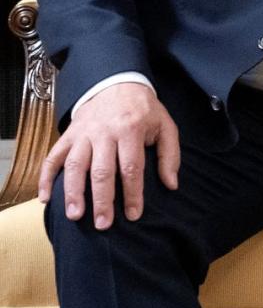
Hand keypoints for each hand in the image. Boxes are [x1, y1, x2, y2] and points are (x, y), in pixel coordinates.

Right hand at [38, 82, 180, 228]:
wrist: (117, 83)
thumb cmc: (144, 110)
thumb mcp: (166, 126)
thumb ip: (170, 155)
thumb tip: (171, 184)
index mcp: (131, 130)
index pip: (131, 167)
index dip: (132, 193)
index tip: (133, 215)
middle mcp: (104, 132)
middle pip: (101, 171)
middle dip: (102, 200)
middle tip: (103, 224)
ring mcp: (83, 134)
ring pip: (75, 166)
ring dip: (73, 192)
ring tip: (75, 215)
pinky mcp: (68, 135)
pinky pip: (52, 157)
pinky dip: (46, 178)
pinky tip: (44, 199)